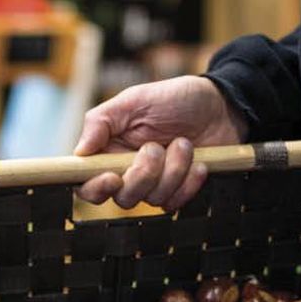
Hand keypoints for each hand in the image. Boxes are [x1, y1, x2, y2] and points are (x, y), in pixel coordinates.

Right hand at [74, 76, 248, 209]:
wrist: (221, 106)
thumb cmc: (176, 98)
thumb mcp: (134, 99)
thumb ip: (101, 121)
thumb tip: (79, 151)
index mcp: (110, 150)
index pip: (87, 183)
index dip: (95, 187)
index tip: (112, 177)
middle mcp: (128, 171)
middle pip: (122, 197)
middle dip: (143, 174)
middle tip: (156, 147)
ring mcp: (155, 184)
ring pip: (152, 199)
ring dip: (173, 170)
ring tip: (184, 143)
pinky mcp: (177, 191)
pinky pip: (175, 202)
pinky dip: (189, 182)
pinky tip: (199, 161)